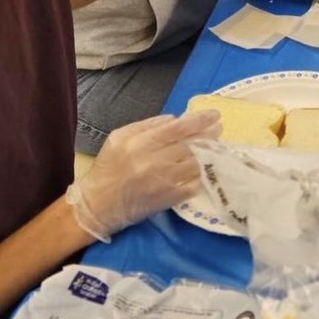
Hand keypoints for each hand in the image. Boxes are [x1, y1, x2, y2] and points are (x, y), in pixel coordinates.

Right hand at [66, 113, 221, 240]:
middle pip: (190, 145)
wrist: (99, 204)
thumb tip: (174, 119)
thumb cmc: (108, 167)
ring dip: (207, 155)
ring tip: (213, 147)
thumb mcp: (118, 137)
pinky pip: (193, 184)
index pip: (177, 128)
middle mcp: (154, 161)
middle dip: (208, 135)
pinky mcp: (170, 198)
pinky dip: (200, 175)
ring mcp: (164, 181)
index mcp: (140, 143)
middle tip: (218, 129)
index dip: (199, 120)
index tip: (214, 115)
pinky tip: (203, 169)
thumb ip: (146, 125)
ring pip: (195, 164)